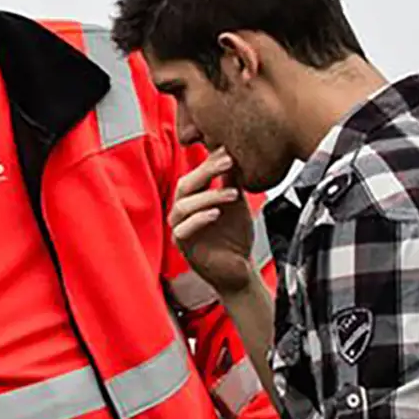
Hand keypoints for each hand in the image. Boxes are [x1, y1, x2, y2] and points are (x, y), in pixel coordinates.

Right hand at [169, 149, 257, 294]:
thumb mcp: (236, 203)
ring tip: (232, 194)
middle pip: (185, 185)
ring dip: (207, 196)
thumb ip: (232, 181)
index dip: (210, 161)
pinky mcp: (183, 247)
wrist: (238, 268)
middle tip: (228, 162)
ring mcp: (180, 229)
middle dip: (206, 171)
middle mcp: (183, 212)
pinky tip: (216, 214)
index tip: (229, 151)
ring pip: (182, 207)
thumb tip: (234, 154)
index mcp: (194, 199)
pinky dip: (199, 220)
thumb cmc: (234, 237)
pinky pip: (182, 231)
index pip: (195, 174)